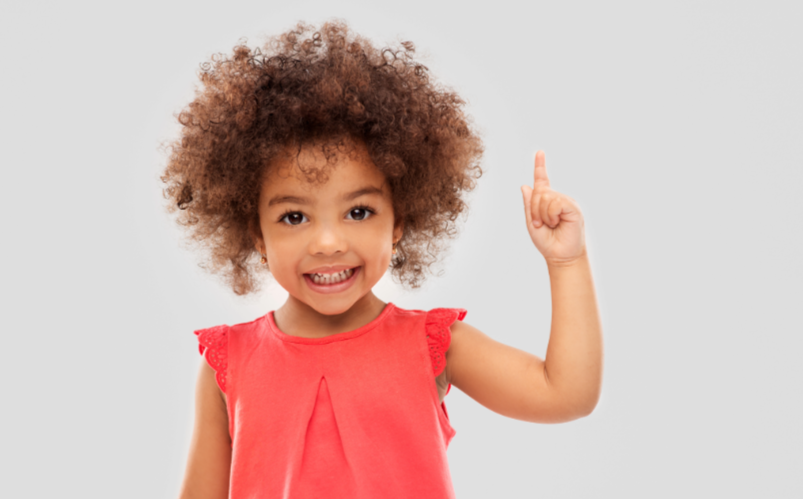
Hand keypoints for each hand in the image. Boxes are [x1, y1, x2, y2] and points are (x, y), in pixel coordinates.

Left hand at [520, 151, 585, 265]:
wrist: (560, 256)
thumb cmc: (547, 241)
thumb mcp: (531, 223)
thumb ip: (529, 205)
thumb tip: (525, 185)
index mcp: (548, 202)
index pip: (543, 181)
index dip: (540, 166)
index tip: (539, 153)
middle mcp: (558, 199)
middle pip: (539, 191)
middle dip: (534, 209)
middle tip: (539, 224)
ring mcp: (566, 202)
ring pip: (546, 197)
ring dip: (541, 214)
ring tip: (549, 224)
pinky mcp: (573, 208)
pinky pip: (555, 203)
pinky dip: (550, 214)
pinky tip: (556, 222)